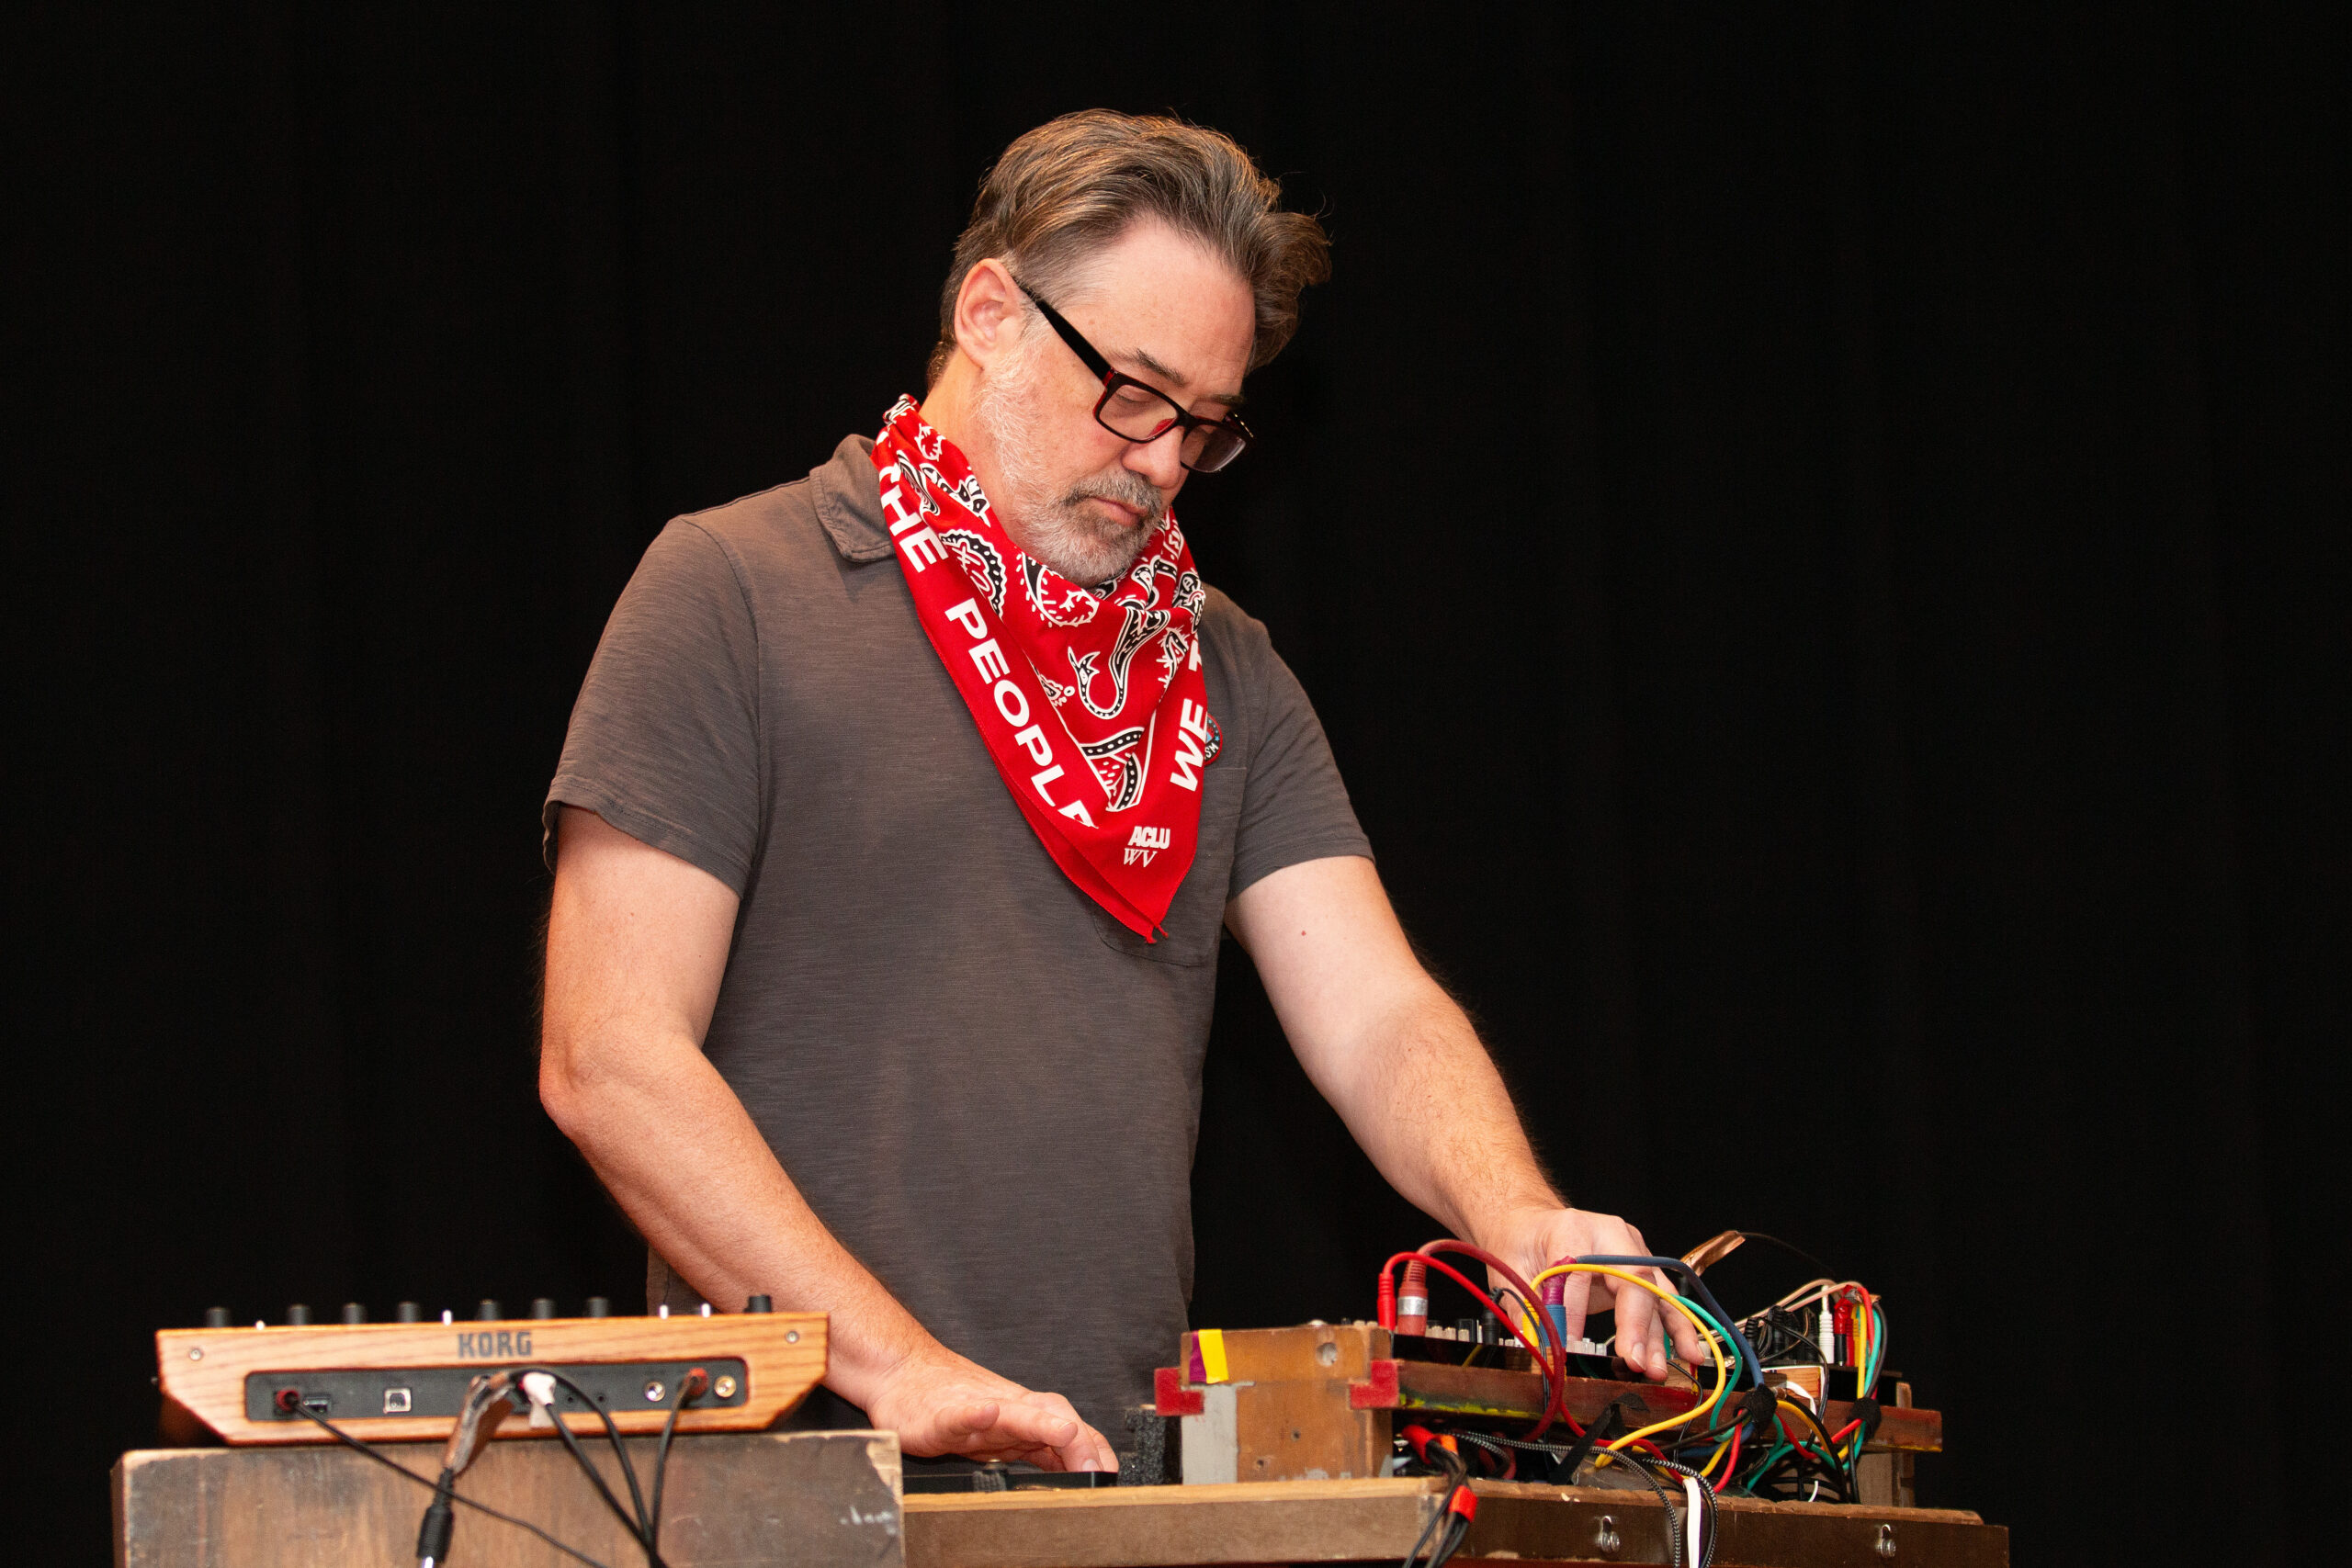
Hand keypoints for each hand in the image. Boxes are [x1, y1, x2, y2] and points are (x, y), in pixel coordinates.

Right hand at [861, 1345, 1116, 1471]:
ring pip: (1012, 1413)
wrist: (903, 1373)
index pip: (1071, 1431)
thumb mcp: (1001, 1431)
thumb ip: (1038, 1448)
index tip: (1111, 1476)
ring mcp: (974, 1409)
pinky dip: (972, 1415)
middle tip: (1097, 1469)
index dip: (1094, 1451)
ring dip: (1039, 1422)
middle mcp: (1007, 1409)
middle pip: (1052, 1416)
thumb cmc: (950, 1403)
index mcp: (1024, 1416)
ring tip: (1062, 1433)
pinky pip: (957, 1415)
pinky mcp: (939, 1416)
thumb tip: (1081, 1470)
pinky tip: (984, 1415)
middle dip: (1078, 1443)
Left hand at [1481, 1205, 1707, 1382]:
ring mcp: (1632, 1250)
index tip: (1571, 1347)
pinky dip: (1676, 1327)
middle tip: (1635, 1361)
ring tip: (1660, 1368)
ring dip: (1661, 1335)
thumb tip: (1537, 1350)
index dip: (1575, 1312)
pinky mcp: (1642, 1268)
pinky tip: (1688, 1351)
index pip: (1578, 1273)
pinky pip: (1663, 1299)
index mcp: (1573, 1228)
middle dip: (1636, 1325)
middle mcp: (1610, 1235)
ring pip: (1655, 1293)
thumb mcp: (1510, 1270)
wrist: (1533, 1223)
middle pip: (1633, 1278)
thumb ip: (1524, 1309)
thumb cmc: (1523, 1242)